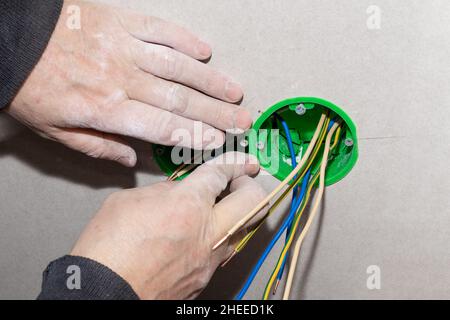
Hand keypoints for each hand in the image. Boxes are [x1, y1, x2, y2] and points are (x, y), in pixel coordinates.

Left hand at [6, 0, 250, 166]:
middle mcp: (124, 79)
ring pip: (178, 67)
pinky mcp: (122, 23)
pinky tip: (205, 51)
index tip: (218, 142)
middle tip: (243, 121)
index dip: (194, 135)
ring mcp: (125, 48)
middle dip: (216, 113)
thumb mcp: (55, 130)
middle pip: (179, 100)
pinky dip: (184, 40)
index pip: (162, 127)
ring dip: (210, 81)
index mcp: (107, 109)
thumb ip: (98, 146)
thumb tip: (131, 160)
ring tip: (235, 92)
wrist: (12, 39)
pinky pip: (160, 31)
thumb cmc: (32, 87)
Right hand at [70, 153, 267, 298]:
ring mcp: (210, 260)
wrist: (103, 293)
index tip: (241, 160)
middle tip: (241, 179)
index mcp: (188, 205)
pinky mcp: (204, 279)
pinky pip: (222, 252)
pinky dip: (217, 237)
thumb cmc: (109, 249)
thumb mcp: (130, 200)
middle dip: (251, 184)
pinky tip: (197, 235)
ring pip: (243, 229)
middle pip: (254, 200)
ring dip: (236, 213)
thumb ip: (165, 191)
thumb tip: (180, 191)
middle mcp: (208, 233)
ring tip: (218, 207)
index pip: (223, 174)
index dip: (234, 162)